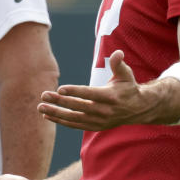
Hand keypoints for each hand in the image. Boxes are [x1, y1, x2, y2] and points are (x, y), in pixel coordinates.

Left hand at [38, 50, 156, 129]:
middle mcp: (104, 111)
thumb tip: (117, 53)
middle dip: (59, 102)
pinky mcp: (95, 126)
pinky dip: (61, 121)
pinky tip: (48, 116)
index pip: (89, 94)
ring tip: (40, 107)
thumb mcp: (126, 74)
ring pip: (73, 118)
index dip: (75, 92)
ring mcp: (99, 121)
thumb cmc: (128, 87)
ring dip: (56, 113)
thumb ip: (119, 64)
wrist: (138, 109)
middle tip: (43, 95)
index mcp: (110, 97)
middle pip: (78, 107)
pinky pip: (75, 125)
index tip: (60, 89)